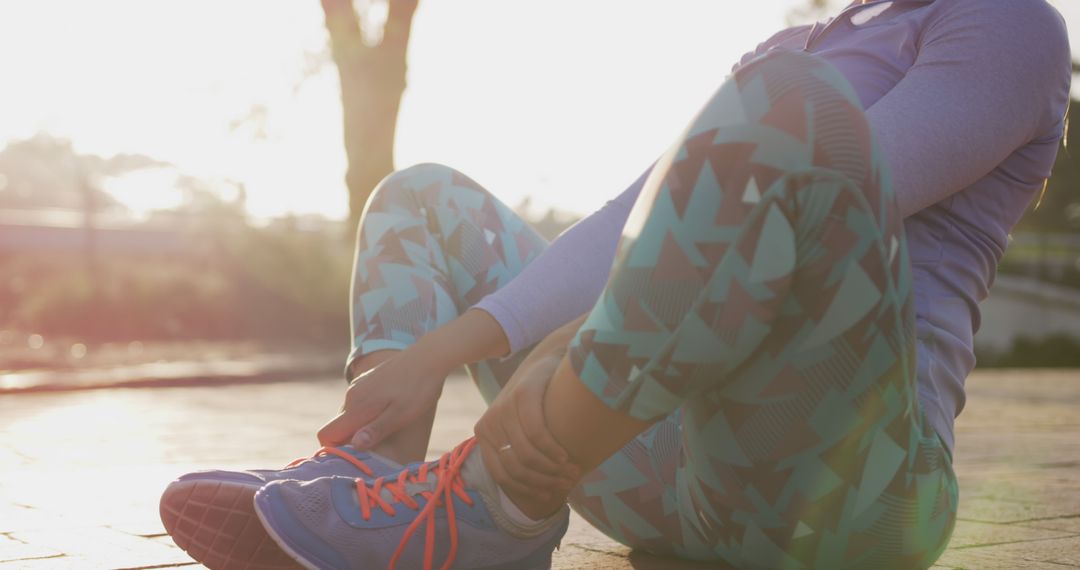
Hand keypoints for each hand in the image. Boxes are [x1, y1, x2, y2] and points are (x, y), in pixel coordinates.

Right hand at [318, 348, 449, 448]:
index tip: (356, 456)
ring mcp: (359, 386)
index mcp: (357, 405)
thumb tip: (355, 445)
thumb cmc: (419, 388)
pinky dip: (369, 413)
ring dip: (363, 426)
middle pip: (339, 427)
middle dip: (352, 440)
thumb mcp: (402, 414)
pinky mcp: (368, 381)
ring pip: (350, 415)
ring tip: (390, 427)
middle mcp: (352, 395)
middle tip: (380, 446)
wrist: (430, 355)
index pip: (327, 434)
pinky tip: (391, 411)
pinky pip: (360, 404)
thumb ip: (377, 430)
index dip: (336, 449)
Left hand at [474, 346, 580, 500]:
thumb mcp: (519, 426)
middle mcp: (489, 422)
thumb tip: (534, 492)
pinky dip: (551, 449)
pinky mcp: (522, 395)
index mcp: (484, 433)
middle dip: (543, 480)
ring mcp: (503, 407)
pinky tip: (564, 456)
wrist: (546, 361)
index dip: (527, 489)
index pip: (502, 474)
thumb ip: (517, 451)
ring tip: (570, 472)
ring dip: (551, 469)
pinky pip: (536, 433)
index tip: (549, 494)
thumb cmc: (537, 402)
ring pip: (526, 454)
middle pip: (516, 467)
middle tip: (566, 483)